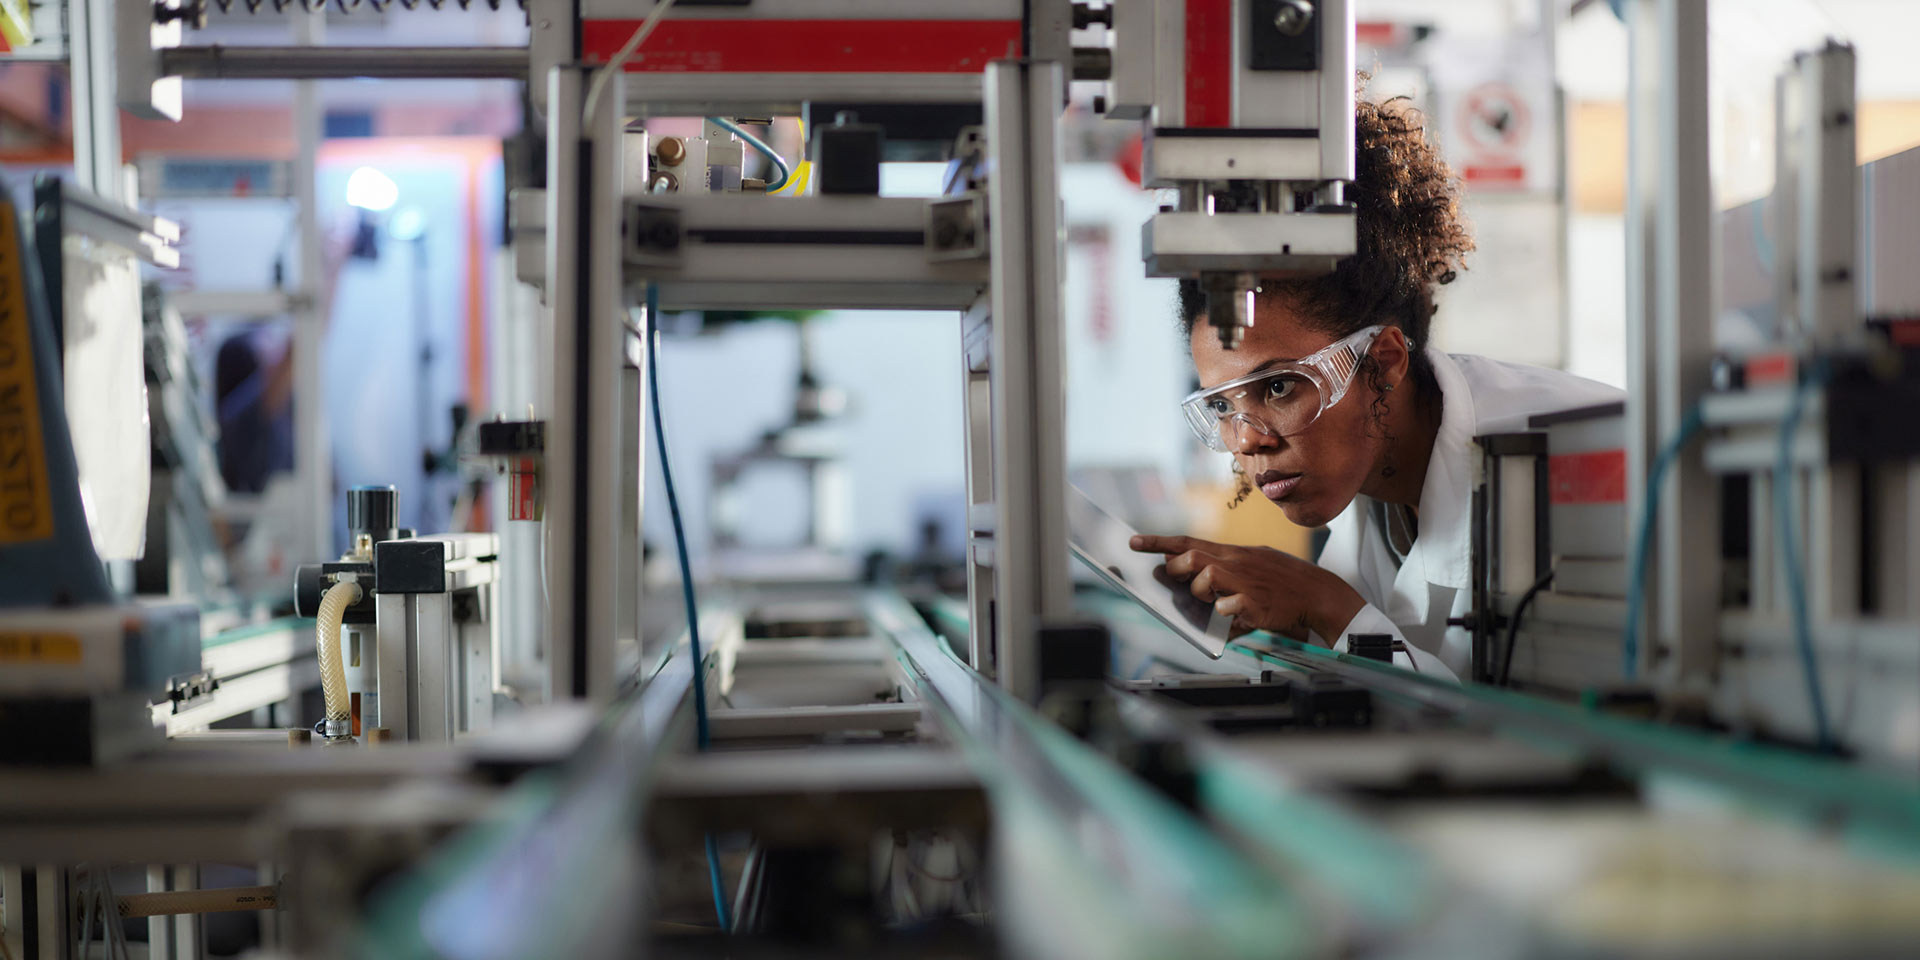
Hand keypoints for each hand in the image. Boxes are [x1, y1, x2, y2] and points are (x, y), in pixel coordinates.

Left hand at [1129, 534, 1364, 643]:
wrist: (1318, 594)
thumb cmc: (1283, 582)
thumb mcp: (1253, 565)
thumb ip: (1223, 569)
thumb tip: (1193, 578)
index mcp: (1233, 553)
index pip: (1188, 541)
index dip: (1158, 542)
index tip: (1133, 541)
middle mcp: (1236, 563)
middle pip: (1192, 556)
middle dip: (1176, 569)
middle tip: (1176, 580)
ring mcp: (1245, 582)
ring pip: (1206, 578)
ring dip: (1201, 593)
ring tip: (1214, 601)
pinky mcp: (1255, 604)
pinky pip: (1227, 606)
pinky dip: (1225, 612)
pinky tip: (1235, 614)